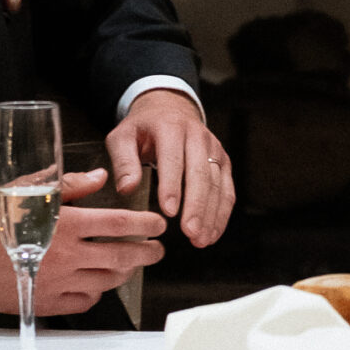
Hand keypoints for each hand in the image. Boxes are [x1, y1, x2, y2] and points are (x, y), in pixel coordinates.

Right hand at [0, 172, 166, 315]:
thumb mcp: (28, 190)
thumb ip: (70, 183)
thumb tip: (100, 176)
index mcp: (65, 224)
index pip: (119, 224)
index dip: (146, 224)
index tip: (158, 224)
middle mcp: (66, 255)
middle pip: (122, 256)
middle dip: (147, 253)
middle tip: (156, 250)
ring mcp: (59, 281)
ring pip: (107, 281)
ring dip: (125, 272)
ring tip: (130, 265)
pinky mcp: (48, 301)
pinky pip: (84, 302)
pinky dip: (96, 293)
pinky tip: (97, 284)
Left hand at [106, 90, 234, 249]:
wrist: (168, 109)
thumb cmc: (142, 128)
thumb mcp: (122, 137)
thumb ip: (123, 162)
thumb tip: (127, 189)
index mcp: (170, 127)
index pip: (173, 159)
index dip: (172, 186)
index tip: (169, 212)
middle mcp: (197, 136)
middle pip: (201, 174)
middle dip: (197, 206)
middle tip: (190, 232)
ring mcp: (214, 149)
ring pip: (218, 184)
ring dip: (211, 215)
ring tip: (200, 240)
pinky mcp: (223, 161)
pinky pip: (227, 190)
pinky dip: (221, 214)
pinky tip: (212, 233)